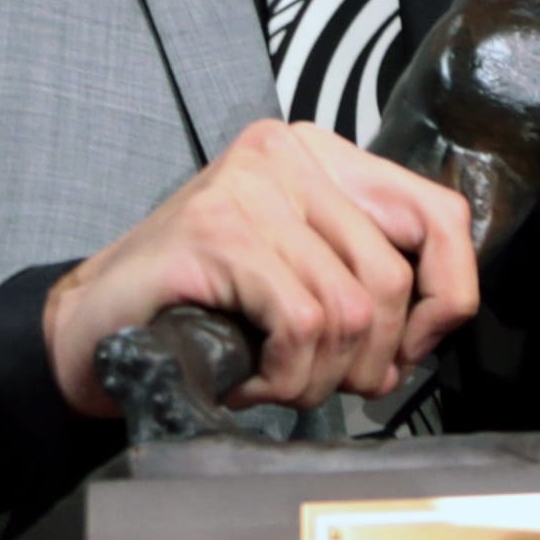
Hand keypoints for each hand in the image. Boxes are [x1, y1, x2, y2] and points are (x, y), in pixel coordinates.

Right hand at [42, 120, 479, 418]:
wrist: (91, 325)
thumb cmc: (198, 306)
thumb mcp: (300, 274)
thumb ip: (366, 277)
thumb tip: (431, 330)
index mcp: (320, 156)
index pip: (439, 215)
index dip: (448, 294)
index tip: (411, 350)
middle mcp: (289, 155)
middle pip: (393, 276)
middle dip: (371, 358)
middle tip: (325, 383)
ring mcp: (250, 188)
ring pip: (349, 309)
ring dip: (319, 377)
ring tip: (275, 382)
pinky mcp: (219, 232)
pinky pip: (303, 324)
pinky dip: (285, 376)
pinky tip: (249, 380)